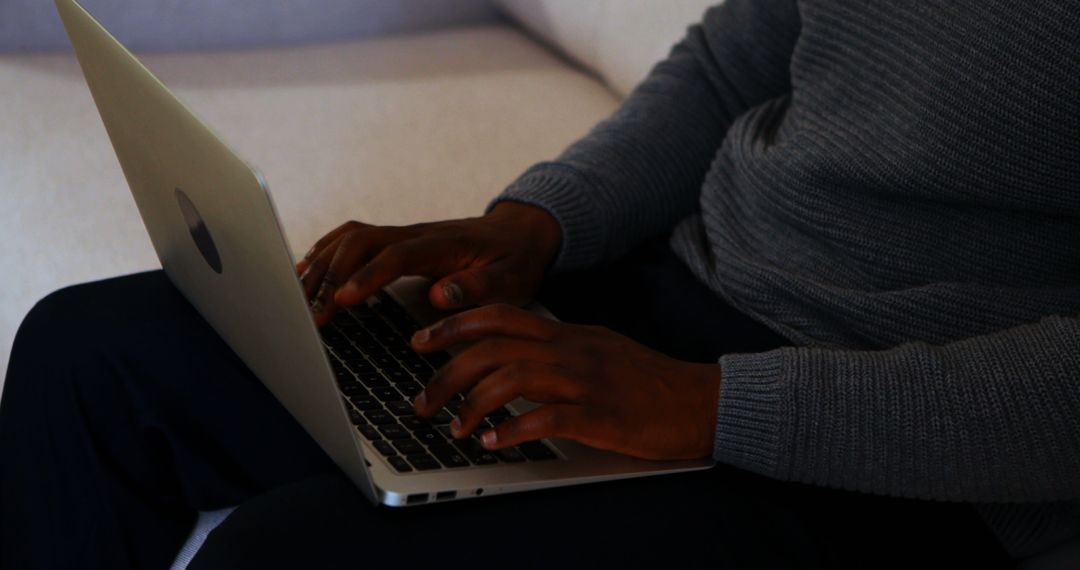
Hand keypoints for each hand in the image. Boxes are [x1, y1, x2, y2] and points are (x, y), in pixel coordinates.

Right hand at [295, 202, 560, 326]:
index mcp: (442, 245)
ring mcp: (403, 234)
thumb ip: (478, 287)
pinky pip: (352, 240)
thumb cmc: (516, 261)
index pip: (395, 256)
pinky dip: (325, 254)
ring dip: (321, 263)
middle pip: (361, 241)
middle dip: (331, 273)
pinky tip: (307, 274)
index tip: (342, 301)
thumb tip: (440, 294)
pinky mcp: (396, 240)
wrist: (522, 233)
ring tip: (297, 295)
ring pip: (350, 237)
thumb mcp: (510, 280)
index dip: (366, 276)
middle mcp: (416, 234)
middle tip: (311, 311)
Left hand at [411, 304, 721, 460]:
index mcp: (566, 334)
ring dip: (472, 404)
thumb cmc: (647, 381)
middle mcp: (569, 350)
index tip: (421, 341)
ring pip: (511, 377)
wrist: (699, 400)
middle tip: (422, 400)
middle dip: (447, 372)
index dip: (454, 326)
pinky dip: (512, 430)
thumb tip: (514, 357)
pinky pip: (545, 418)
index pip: (499, 316)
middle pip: (493, 347)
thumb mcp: (598, 349)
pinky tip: (493, 443)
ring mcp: (584, 380)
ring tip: (454, 428)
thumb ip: (557, 349)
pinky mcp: (598, 414)